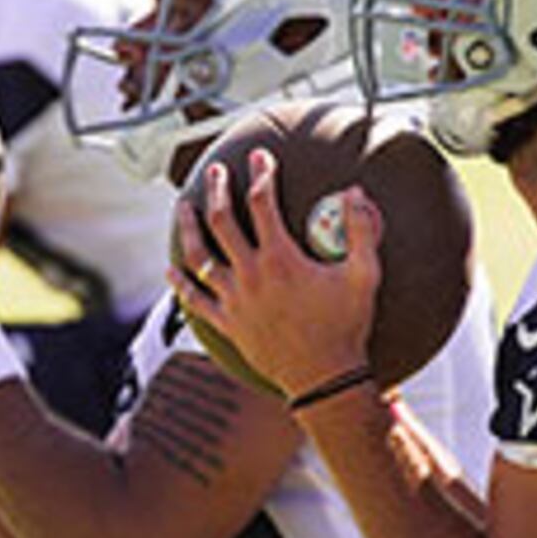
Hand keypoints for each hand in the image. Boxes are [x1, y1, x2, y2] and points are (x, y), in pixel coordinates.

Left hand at [172, 149, 381, 399]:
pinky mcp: (228, 324)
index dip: (261, 174)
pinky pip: (195, 301)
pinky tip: (171, 270)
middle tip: (215, 172)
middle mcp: (250, 274)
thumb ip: (361, 230)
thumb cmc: (346, 327)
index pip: (262, 202)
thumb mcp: (365, 275)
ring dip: (189, 227)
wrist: (324, 379)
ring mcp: (234, 300)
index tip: (261, 158)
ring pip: (199, 256)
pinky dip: (180, 284)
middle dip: (217, 190)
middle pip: (222, 220)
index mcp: (280, 258)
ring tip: (183, 207)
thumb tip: (356, 192)